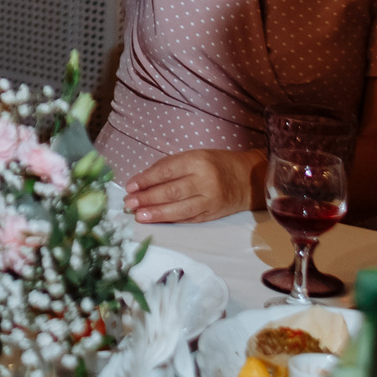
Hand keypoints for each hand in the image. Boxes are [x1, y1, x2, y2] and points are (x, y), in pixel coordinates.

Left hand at [123, 147, 263, 223]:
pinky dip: (170, 220)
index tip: (130, 186)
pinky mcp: (212, 215)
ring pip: (178, 209)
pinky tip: (156, 220)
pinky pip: (187, 218)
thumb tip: (142, 180)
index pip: (167, 171)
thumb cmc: (216, 163)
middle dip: (147, 198)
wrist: (248, 179)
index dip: (146, 180)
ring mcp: (209, 200)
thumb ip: (169, 166)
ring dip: (155, 213)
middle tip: (128, 203)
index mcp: (198, 161)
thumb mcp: (195, 156)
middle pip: (170, 191)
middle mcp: (204, 180)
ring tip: (138, 215)